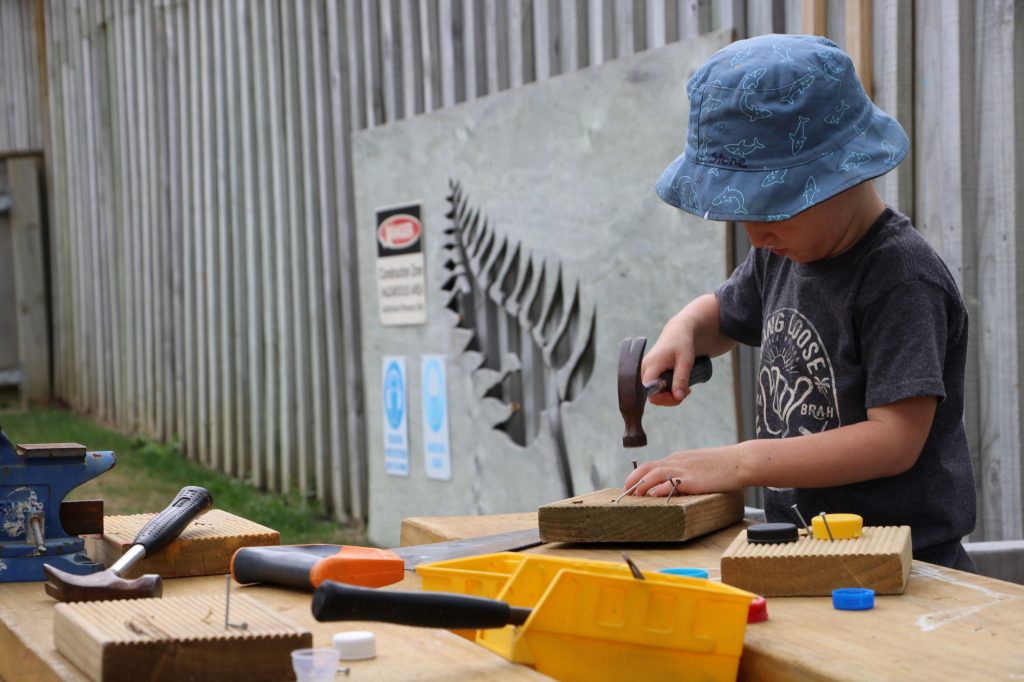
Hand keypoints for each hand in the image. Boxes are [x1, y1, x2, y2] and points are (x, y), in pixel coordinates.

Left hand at [622, 446, 745, 495]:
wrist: (741, 461)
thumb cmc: (724, 465)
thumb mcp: (700, 464)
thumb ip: (687, 471)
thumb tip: (677, 484)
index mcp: (679, 458)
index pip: (653, 465)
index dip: (640, 475)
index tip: (632, 484)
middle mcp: (678, 461)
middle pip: (648, 467)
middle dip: (634, 478)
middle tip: (626, 490)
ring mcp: (685, 469)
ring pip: (654, 473)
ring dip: (641, 484)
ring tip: (634, 494)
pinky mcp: (693, 479)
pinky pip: (671, 482)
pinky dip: (659, 488)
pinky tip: (652, 495)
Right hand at [642, 320, 698, 405]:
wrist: (678, 333)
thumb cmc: (682, 344)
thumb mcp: (686, 361)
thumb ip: (681, 379)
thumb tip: (678, 397)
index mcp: (651, 366)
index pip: (650, 391)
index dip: (664, 398)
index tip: (680, 395)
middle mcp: (644, 370)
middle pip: (651, 396)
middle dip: (669, 399)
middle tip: (686, 392)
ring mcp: (646, 372)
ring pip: (653, 394)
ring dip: (669, 396)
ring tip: (684, 388)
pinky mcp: (650, 374)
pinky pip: (655, 389)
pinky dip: (667, 392)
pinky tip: (678, 386)